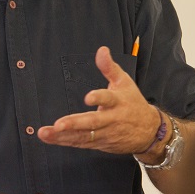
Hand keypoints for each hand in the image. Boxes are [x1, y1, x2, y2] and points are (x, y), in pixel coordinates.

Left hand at [37, 45, 161, 154]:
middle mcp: (111, 119)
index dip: (99, 98)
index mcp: (117, 101)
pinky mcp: (100, 143)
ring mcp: (105, 133)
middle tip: (58, 124)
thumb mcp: (124, 82)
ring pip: (83, 136)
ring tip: (46, 133)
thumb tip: (101, 50)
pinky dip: (65, 142)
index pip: (108, 99)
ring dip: (63, 136)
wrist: (149, 131)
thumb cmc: (133, 103)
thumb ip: (109, 67)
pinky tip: (51, 138)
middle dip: (75, 124)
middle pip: (93, 122)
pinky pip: (81, 143)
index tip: (88, 97)